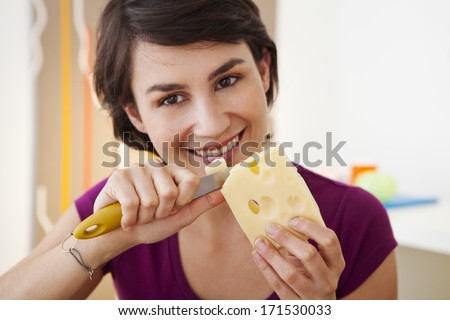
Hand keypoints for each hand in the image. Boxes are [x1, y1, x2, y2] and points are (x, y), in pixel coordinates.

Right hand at [93, 161, 224, 243]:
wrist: (121, 234)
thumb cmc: (153, 224)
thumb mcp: (182, 216)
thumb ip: (202, 203)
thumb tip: (225, 191)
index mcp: (173, 173)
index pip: (191, 180)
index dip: (184, 200)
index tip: (175, 208)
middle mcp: (156, 166)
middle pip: (170, 193)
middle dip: (162, 213)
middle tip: (153, 214)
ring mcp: (136, 170)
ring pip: (150, 200)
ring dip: (144, 217)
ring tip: (139, 215)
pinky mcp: (118, 177)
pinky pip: (131, 203)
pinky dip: (129, 219)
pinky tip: (126, 218)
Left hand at [252, 217, 344, 299]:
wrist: (317, 308)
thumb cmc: (314, 275)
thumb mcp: (318, 260)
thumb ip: (306, 242)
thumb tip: (281, 220)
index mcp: (336, 263)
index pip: (329, 240)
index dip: (310, 227)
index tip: (292, 220)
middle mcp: (328, 280)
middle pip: (309, 255)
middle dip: (287, 239)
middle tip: (271, 228)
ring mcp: (313, 295)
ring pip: (290, 274)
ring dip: (272, 255)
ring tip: (259, 242)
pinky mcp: (296, 305)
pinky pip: (278, 286)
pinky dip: (265, 268)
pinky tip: (257, 255)